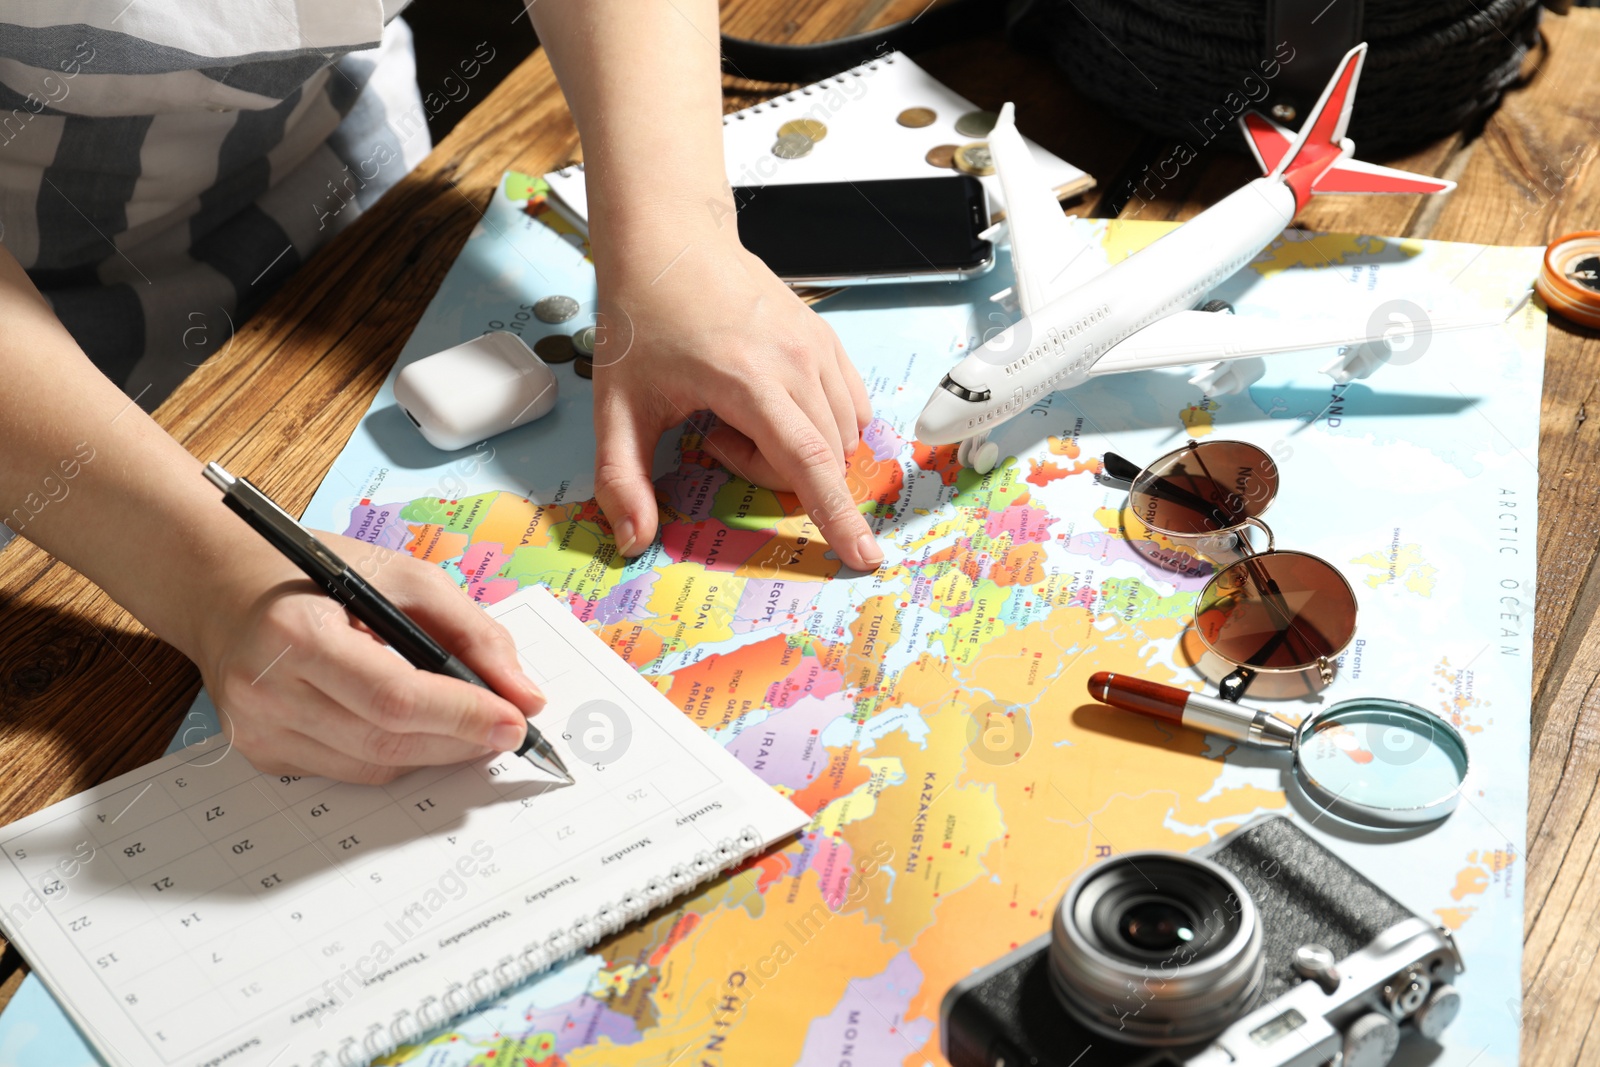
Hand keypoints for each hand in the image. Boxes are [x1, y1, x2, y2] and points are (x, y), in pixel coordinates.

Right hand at [191, 532, 544, 782]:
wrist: (220, 586)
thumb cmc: (314, 574)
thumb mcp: (400, 575)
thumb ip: (470, 629)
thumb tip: (523, 694)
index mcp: (296, 634)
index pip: (394, 698)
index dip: (462, 716)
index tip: (517, 720)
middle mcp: (266, 691)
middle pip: (386, 741)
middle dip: (461, 740)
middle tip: (509, 729)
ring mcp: (257, 731)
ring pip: (373, 767)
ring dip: (435, 753)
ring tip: (472, 727)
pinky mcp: (260, 754)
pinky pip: (347, 770)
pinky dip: (395, 754)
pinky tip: (417, 728)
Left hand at [589, 230, 883, 571]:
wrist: (669, 239)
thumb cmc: (644, 312)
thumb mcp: (617, 405)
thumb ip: (622, 478)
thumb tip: (632, 538)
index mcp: (749, 380)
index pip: (808, 463)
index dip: (837, 516)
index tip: (863, 556)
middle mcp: (796, 361)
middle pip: (820, 457)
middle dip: (772, 471)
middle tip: (717, 436)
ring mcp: (817, 347)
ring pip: (839, 436)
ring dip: (796, 448)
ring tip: (738, 415)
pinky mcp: (826, 339)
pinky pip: (849, 406)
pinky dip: (820, 425)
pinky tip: (773, 406)